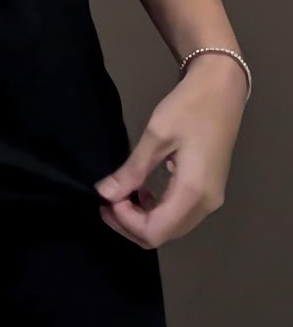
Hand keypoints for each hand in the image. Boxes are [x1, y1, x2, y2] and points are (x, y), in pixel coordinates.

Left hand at [96, 54, 246, 248]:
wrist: (221, 91)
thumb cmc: (189, 109)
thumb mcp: (156, 137)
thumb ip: (132, 170)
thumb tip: (104, 194)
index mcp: (194, 193)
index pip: (155, 232)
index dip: (125, 222)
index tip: (106, 198)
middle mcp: (206, 205)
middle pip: (163, 235)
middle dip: (129, 224)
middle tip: (106, 199)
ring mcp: (210, 199)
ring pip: (171, 227)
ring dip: (141, 218)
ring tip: (117, 194)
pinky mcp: (208, 191)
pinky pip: (178, 213)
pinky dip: (155, 209)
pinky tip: (139, 190)